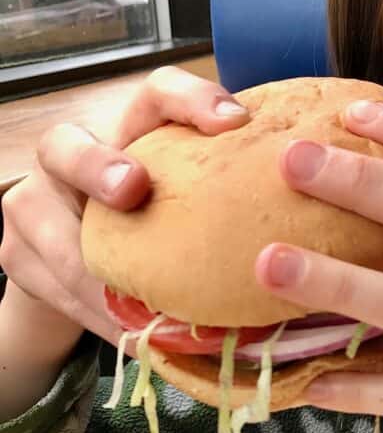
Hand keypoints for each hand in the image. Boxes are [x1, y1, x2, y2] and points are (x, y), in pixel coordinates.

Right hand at [0, 66, 249, 350]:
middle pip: (68, 142)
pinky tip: (130, 337)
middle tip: (133, 186)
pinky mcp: (16, 252)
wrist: (71, 272)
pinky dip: (94, 312)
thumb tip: (303, 250)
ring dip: (90, 265)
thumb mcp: (187, 209)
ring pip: (43, 222)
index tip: (234, 123)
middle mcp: (75, 154)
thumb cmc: (151, 231)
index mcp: (131, 133)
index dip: (191, 101)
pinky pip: (50, 286)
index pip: (156, 95)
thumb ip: (221, 209)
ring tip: (132, 301)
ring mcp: (34, 200)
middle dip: (98, 164)